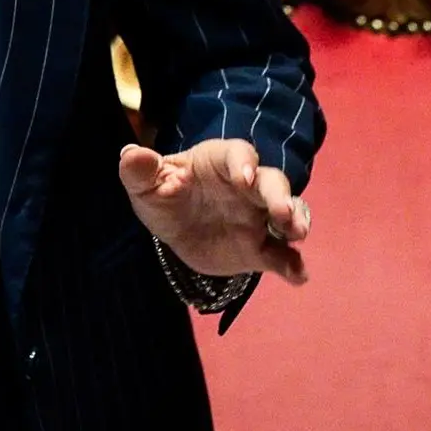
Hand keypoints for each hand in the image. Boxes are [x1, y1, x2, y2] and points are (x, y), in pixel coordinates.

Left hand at [119, 139, 310, 285]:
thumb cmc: (164, 195)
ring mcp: (257, 217)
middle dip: (280, 196)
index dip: (243, 163)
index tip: (244, 179)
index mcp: (219, 162)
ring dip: (297, 221)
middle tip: (284, 215)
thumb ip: (138, 170)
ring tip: (298, 237)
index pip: (238, 153)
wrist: (175, 230)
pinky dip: (293, 264)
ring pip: (287, 213)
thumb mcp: (145, 185)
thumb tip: (131, 154)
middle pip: (272, 182)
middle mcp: (247, 187)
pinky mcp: (261, 249)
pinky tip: (298, 276)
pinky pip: (282, 255)